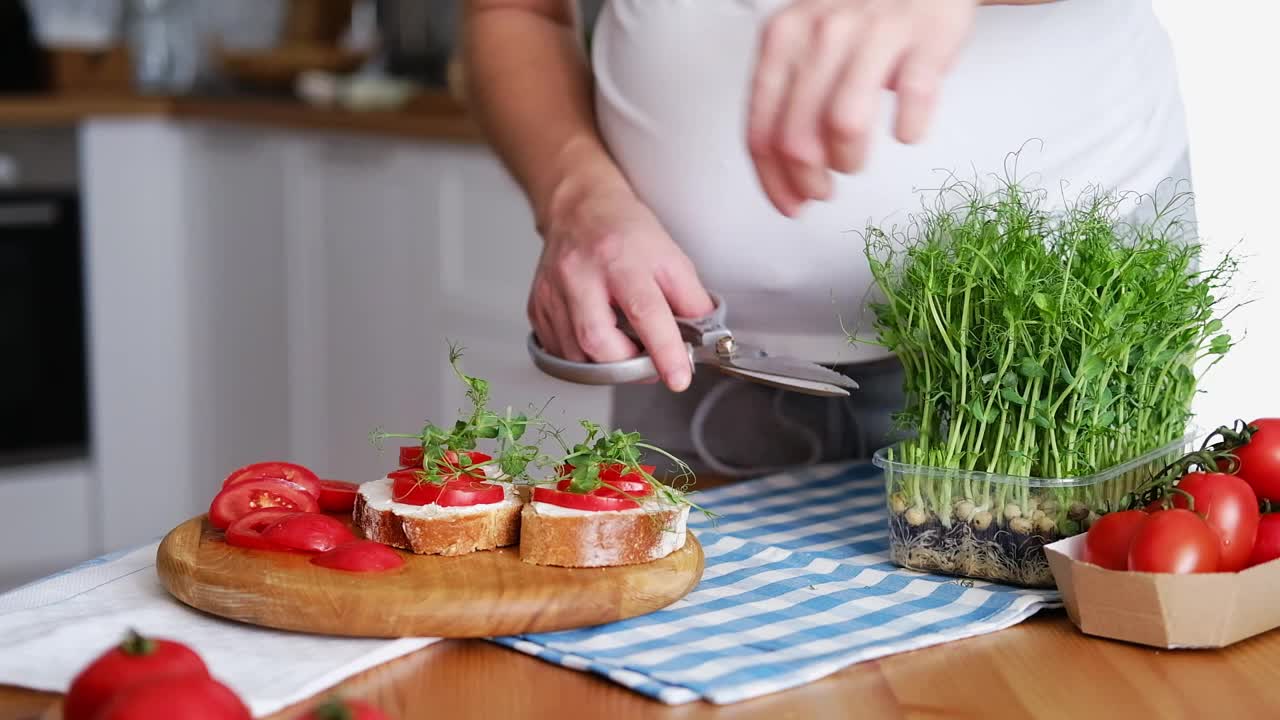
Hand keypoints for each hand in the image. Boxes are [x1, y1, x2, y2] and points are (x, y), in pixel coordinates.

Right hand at [529, 182, 713, 391]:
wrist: (578, 209)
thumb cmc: (623, 230)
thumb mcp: (669, 256)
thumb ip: (690, 299)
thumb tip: (704, 337)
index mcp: (618, 258)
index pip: (644, 311)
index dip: (664, 351)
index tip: (678, 377)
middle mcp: (579, 274)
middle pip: (598, 341)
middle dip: (629, 364)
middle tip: (647, 359)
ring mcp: (552, 291)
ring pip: (576, 354)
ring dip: (607, 363)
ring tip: (624, 343)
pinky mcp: (536, 306)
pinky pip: (559, 351)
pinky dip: (582, 357)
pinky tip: (598, 336)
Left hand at [747, 0, 979, 215]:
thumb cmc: (864, 16)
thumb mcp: (808, 42)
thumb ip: (789, 98)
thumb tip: (782, 169)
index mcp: (783, 38)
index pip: (761, 129)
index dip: (772, 181)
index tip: (789, 204)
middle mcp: (822, 32)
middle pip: (796, 137)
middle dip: (807, 182)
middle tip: (822, 192)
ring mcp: (875, 31)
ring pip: (844, 125)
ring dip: (848, 161)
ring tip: (854, 161)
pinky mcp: (925, 36)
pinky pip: (913, 97)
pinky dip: (909, 128)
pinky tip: (906, 132)